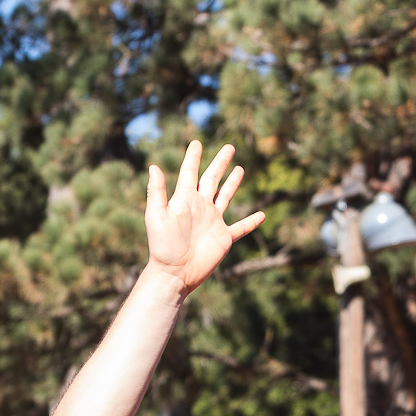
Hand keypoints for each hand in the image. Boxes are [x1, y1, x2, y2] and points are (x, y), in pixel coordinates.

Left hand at [143, 140, 265, 293]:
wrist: (174, 273)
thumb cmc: (162, 246)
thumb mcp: (156, 215)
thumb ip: (156, 191)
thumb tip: (153, 166)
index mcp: (184, 199)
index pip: (190, 172)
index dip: (193, 157)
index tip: (196, 142)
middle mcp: (200, 207)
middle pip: (212, 179)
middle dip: (220, 163)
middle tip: (229, 147)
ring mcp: (213, 222)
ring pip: (225, 197)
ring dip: (232, 183)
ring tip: (240, 169)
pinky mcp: (224, 238)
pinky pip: (241, 227)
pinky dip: (251, 222)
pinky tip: (262, 215)